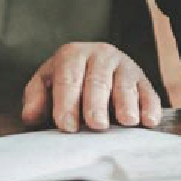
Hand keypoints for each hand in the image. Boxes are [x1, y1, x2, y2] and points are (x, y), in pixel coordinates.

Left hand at [20, 42, 161, 132]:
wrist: (94, 66)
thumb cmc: (67, 82)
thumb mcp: (46, 84)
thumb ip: (37, 99)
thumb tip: (31, 116)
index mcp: (72, 55)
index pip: (68, 78)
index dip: (67, 103)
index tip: (67, 125)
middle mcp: (100, 55)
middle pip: (98, 81)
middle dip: (96, 104)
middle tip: (96, 124)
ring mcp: (124, 65)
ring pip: (125, 84)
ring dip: (126, 103)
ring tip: (126, 121)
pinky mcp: (142, 79)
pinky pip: (147, 92)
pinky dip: (149, 106)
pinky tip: (148, 120)